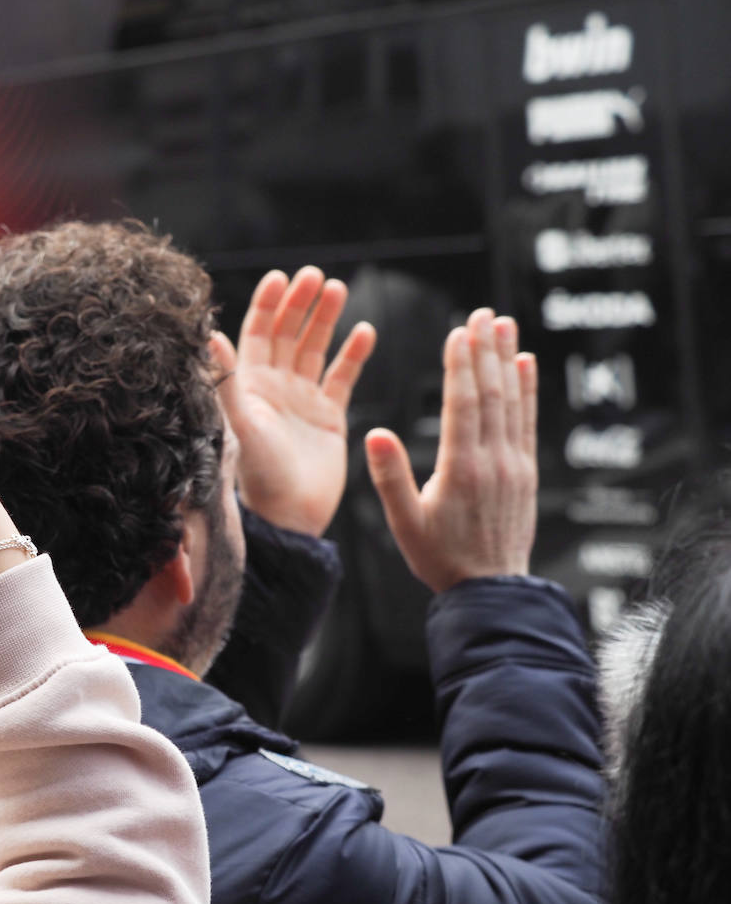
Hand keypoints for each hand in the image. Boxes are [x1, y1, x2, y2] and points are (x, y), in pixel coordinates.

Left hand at [213, 266, 375, 536]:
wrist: (290, 517)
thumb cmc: (257, 476)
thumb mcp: (239, 424)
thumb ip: (225, 380)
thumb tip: (208, 335)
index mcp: (248, 386)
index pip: (256, 333)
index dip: (268, 304)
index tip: (281, 277)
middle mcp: (274, 388)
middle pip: (288, 333)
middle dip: (300, 303)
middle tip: (316, 276)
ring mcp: (302, 400)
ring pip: (315, 349)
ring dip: (326, 319)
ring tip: (338, 289)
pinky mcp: (329, 417)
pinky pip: (342, 377)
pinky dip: (353, 354)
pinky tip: (364, 330)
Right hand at [364, 309, 536, 592]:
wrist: (490, 591)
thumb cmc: (440, 559)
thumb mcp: (404, 522)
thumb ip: (390, 477)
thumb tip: (375, 432)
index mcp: (461, 469)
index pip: (463, 404)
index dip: (461, 365)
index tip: (459, 331)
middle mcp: (494, 461)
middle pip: (492, 393)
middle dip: (487, 349)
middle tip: (484, 313)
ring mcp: (514, 465)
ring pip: (513, 401)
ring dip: (509, 360)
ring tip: (505, 325)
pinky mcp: (525, 473)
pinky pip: (527, 421)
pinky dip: (528, 389)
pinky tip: (526, 365)